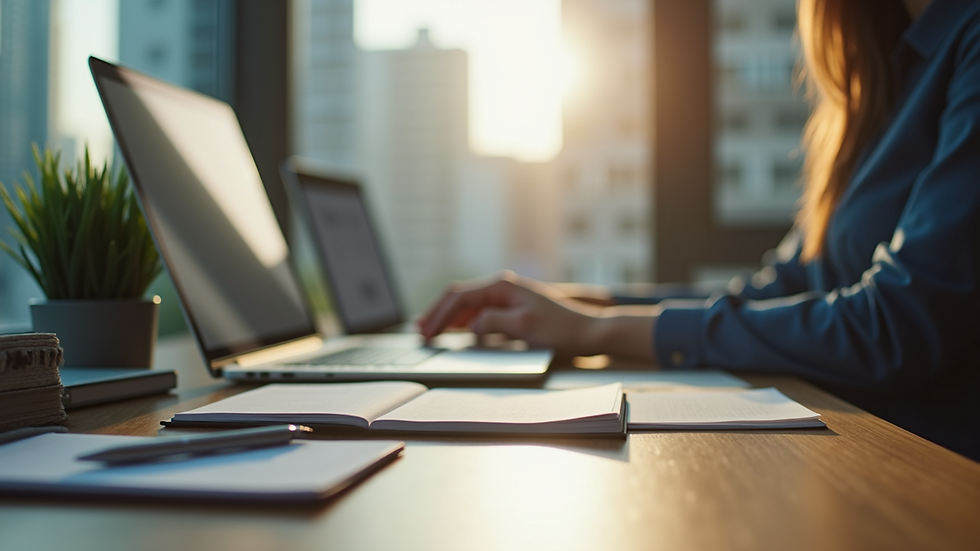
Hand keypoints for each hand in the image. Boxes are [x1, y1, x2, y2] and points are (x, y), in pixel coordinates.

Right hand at [418, 272, 656, 358]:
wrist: (587, 332)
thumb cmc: (560, 329)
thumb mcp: (524, 327)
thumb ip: (494, 323)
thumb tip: (472, 325)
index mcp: (502, 285)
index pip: (460, 297)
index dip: (440, 315)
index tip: (426, 332)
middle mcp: (501, 286)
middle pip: (459, 297)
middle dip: (438, 314)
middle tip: (420, 332)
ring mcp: (506, 296)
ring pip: (467, 305)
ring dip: (447, 318)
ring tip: (429, 331)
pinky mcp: (511, 308)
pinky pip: (479, 312)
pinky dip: (463, 321)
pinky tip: (454, 331)